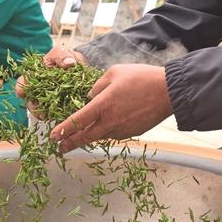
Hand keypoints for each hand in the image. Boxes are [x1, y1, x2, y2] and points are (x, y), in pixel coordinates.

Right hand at [15, 45, 87, 116]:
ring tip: (54, 117)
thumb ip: (62, 56)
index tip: (22, 93)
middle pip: (31, 103)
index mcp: (33, 77)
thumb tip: (69, 63)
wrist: (78, 66)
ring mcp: (48, 100)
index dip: (21, 89)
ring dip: (48, 115)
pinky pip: (57, 114)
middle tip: (42, 113)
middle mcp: (38, 91)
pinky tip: (65, 116)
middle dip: (35, 109)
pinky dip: (60, 115)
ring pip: (43, 111)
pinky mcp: (60, 106)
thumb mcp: (61, 52)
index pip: (22, 84)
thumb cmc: (63, 57)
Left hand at [49, 64, 171, 152]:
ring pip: (100, 135)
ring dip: (89, 136)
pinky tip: (108, 124)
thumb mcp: (114, 72)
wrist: (168, 92)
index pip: (76, 122)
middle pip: (85, 137)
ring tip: (81, 136)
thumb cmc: (141, 78)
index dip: (63, 130)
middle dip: (70, 144)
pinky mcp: (132, 133)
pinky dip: (107, 131)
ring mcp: (122, 130)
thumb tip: (91, 97)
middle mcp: (109, 122)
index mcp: (102, 105)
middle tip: (59, 149)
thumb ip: (97, 86)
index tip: (53, 136)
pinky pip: (115, 133)